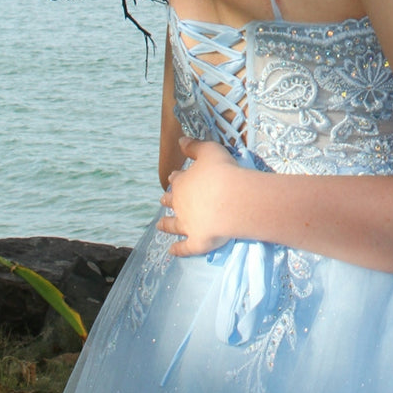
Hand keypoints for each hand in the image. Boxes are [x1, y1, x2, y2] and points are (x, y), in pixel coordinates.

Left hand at [158, 135, 239, 256]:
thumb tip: (180, 140)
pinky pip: (184, 248)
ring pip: (173, 226)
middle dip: (167, 200)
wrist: (232, 200)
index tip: (172, 178)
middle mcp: (180, 205)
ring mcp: (187, 225)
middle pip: (171, 202)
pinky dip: (178, 250)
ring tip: (160, 225)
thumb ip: (194, 146)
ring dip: (166, 225)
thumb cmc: (222, 171)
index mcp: (182, 183)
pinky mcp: (196, 242)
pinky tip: (171, 252)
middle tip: (163, 200)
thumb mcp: (209, 150)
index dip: (175, 179)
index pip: (176, 180)